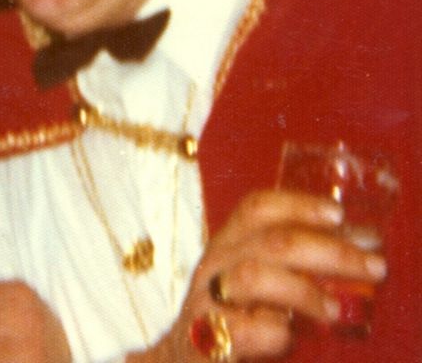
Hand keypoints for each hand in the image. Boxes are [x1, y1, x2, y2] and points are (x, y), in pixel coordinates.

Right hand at [158, 189, 386, 360]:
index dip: (297, 205)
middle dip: (328, 250)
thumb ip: (291, 267)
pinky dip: (273, 331)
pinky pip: (244, 329)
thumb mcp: (254, 284)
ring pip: (253, 277)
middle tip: (372, 266)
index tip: (338, 214)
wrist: (180, 362)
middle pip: (270, 241)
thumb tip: (356, 252)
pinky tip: (287, 338)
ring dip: (303, 291)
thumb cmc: (229, 320)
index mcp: (227, 245)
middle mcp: (215, 265)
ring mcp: (207, 301)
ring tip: (336, 310)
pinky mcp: (207, 340)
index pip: (256, 208)